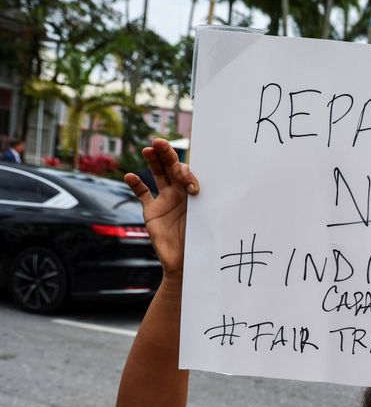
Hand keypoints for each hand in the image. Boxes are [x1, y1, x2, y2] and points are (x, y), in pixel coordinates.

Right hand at [123, 139, 198, 278]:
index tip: (192, 188)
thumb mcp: (205, 222)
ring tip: (148, 149)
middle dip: (166, 154)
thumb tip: (204, 195)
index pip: (188, 174)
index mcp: (193, 194)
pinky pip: (142, 195)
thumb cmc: (201, 243)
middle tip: (161, 142)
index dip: (187, 175)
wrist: (186, 264)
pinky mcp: (152, 212)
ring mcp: (165, 201)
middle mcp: (179, 193)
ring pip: (157, 175)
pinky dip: (135, 185)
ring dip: (152, 162)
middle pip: (171, 167)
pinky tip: (129, 176)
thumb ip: (204, 207)